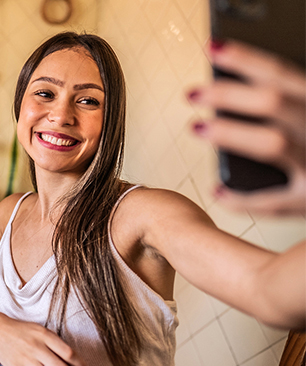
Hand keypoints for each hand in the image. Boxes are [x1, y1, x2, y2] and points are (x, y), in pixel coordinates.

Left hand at [188, 39, 305, 215]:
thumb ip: (287, 100)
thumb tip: (232, 90)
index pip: (282, 72)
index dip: (245, 58)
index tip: (212, 48)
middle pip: (273, 102)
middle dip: (228, 94)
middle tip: (192, 93)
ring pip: (273, 144)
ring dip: (230, 134)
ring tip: (196, 127)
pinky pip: (272, 203)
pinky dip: (240, 199)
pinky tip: (216, 190)